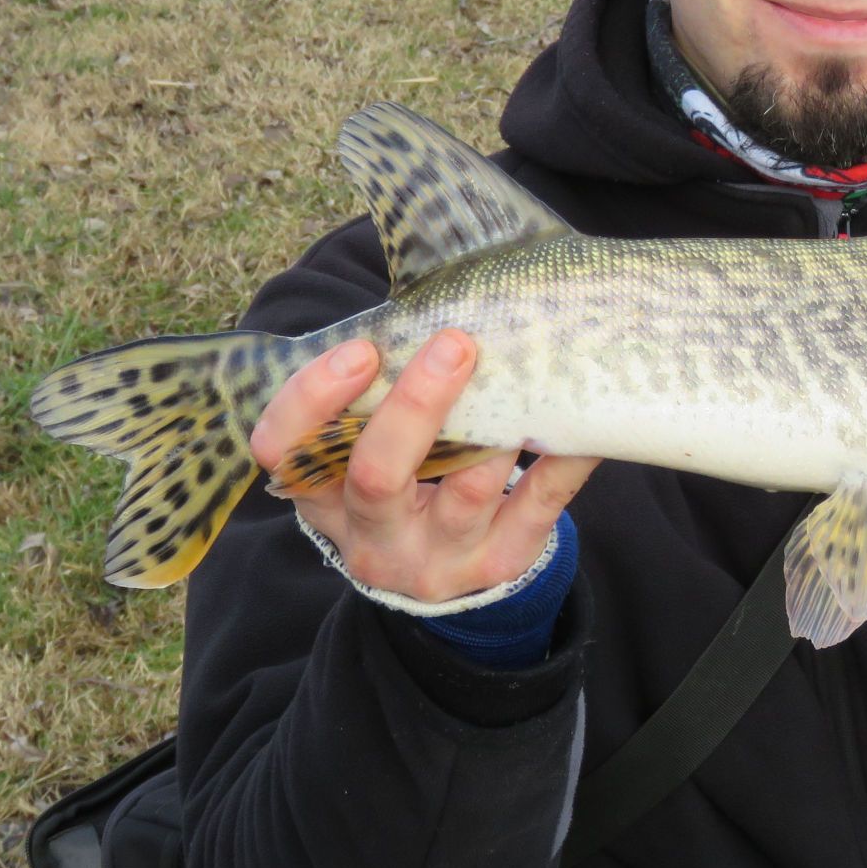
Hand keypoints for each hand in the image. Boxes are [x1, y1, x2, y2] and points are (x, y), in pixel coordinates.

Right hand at [251, 330, 599, 603]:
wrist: (446, 574)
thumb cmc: (405, 483)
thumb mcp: (368, 454)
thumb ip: (377, 395)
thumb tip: (434, 292)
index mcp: (325, 499)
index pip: (283, 452)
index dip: (312, 399)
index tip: (361, 350)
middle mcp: (373, 537)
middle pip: (376, 475)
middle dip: (415, 404)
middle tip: (454, 343)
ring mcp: (439, 558)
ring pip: (467, 490)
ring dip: (497, 427)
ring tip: (522, 373)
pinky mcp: (502, 561)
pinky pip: (540, 503)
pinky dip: (564, 457)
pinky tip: (583, 420)